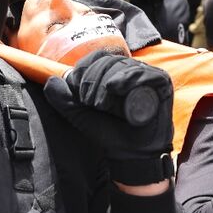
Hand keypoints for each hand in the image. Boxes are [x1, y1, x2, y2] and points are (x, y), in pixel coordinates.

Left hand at [43, 51, 173, 185]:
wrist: (131, 155)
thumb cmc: (110, 133)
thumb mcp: (81, 115)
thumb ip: (64, 99)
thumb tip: (51, 80)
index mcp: (114, 72)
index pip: (97, 57)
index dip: (84, 70)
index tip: (79, 93)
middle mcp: (132, 70)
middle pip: (108, 60)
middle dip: (92, 80)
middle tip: (90, 102)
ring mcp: (147, 75)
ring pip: (121, 66)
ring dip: (105, 83)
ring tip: (101, 104)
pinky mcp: (161, 83)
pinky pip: (143, 74)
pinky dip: (127, 79)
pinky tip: (116, 89)